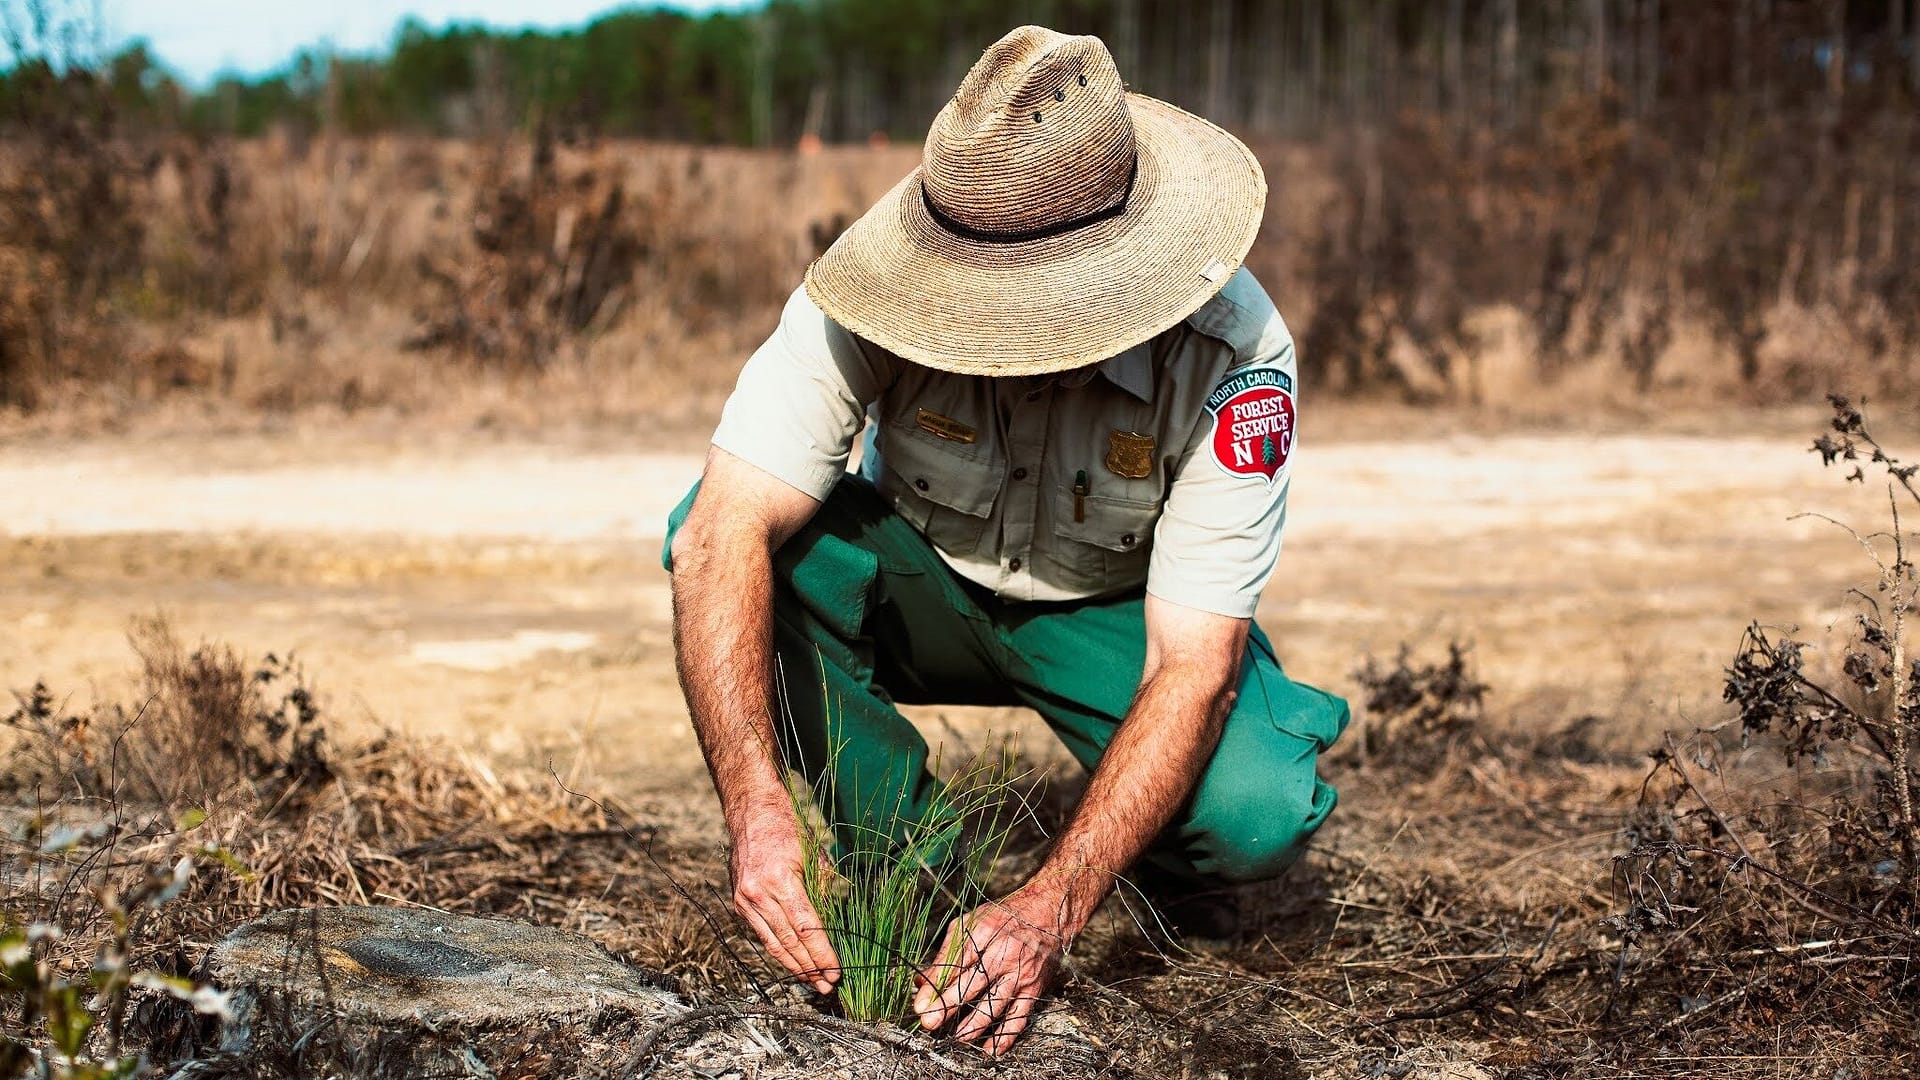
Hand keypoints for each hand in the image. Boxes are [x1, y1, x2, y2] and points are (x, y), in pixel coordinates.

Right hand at [728, 810, 839, 993]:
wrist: (751, 811)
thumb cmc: (788, 829)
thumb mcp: (814, 855)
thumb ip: (823, 891)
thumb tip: (835, 924)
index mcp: (780, 880)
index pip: (806, 927)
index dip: (822, 953)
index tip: (836, 971)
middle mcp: (758, 893)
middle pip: (788, 942)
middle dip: (810, 968)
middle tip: (828, 986)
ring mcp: (744, 900)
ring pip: (772, 943)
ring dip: (794, 966)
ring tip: (813, 982)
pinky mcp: (738, 903)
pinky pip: (762, 934)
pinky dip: (779, 950)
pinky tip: (794, 962)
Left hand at [913, 887, 1070, 1056]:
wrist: (1049, 912)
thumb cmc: (1004, 917)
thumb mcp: (971, 923)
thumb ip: (947, 953)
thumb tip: (921, 982)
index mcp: (984, 932)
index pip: (955, 963)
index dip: (936, 986)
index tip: (920, 1004)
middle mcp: (1003, 954)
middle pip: (972, 985)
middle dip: (948, 1006)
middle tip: (929, 1023)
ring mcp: (1020, 974)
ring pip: (994, 1005)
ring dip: (972, 1025)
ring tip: (954, 1038)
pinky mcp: (1034, 988)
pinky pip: (1019, 1017)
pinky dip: (1005, 1036)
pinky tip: (989, 1049)